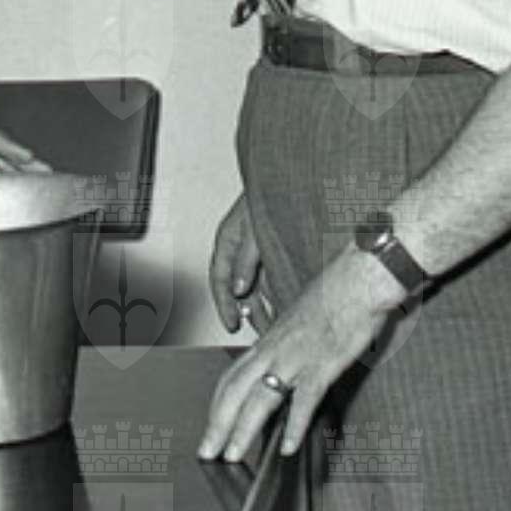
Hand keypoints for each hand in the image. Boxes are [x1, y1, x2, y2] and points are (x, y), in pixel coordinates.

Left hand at [197, 251, 402, 463]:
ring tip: (233, 455)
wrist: (359, 279)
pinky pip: (304, 399)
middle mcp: (275, 349)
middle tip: (206, 451)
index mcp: (269, 341)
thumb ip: (286, 347)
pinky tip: (287, 446)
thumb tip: (280, 369)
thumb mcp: (299, 322)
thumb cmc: (334, 296)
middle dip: (217, 424)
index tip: (210, 428)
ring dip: (243, 429)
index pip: (232, 377)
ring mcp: (296, 357)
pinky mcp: (322, 363)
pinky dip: (293, 424)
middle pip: (235, 390)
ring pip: (260, 397)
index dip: (218, 405)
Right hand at [208, 190, 275, 333]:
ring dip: (264, 306)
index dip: (223, 304)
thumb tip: (238, 289)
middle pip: (238, 287)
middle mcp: (241, 248)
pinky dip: (277, 293)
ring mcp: (258, 250)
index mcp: (228, 239)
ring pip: (257, 285)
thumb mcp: (254, 228)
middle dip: (248, 312)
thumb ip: (245, 259)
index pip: (219, 278)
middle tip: (259, 333)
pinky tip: (287, 307)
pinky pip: (272, 277)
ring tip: (274, 327)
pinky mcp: (275, 251)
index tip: (232, 323)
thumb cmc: (269, 194)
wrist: (292, 177)